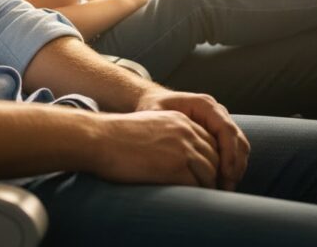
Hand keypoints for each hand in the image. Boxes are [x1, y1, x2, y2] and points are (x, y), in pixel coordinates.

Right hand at [87, 110, 220, 186]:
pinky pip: (197, 185)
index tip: (205, 174)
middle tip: (208, 190)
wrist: (102, 139)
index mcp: (179, 119)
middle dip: (214, 174)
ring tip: (199, 198)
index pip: (209, 141)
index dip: (209, 159)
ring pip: (210, 173)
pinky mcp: (176, 168)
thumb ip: (169, 136)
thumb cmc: (118, 136)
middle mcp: (185, 131)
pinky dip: (196, 194)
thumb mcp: (150, 126)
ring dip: (207, 187)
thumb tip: (179, 157)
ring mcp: (182, 149)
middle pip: (214, 156)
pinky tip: (187, 197)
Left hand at [134, 84, 249, 190]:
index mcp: (205, 105)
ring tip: (225, 188)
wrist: (155, 102)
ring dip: (236, 169)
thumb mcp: (155, 113)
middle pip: (238, 139)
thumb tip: (172, 148)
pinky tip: (221, 183)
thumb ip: (165, 126)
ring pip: (240, 147)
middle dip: (236, 165)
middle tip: (227, 187)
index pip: (226, 129)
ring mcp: (221, 124)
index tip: (226, 174)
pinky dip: (232, 168)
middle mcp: (217, 113)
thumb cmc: (154, 108)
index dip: (229, 152)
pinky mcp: (220, 135)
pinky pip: (234, 152)